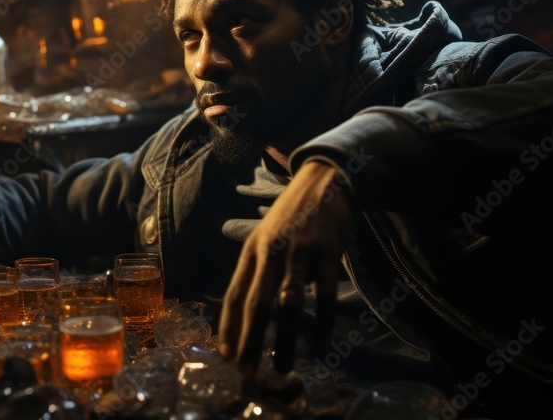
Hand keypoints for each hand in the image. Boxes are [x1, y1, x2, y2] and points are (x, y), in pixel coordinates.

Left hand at [218, 160, 352, 376]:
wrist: (324, 181)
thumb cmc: (292, 216)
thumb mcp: (266, 236)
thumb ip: (259, 268)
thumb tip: (246, 309)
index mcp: (252, 250)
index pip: (234, 293)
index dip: (228, 325)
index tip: (225, 354)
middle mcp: (271, 252)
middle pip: (256, 302)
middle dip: (250, 339)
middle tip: (247, 371)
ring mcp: (299, 252)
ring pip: (288, 303)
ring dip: (284, 338)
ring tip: (282, 367)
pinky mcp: (327, 253)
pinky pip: (323, 294)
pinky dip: (322, 322)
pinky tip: (320, 343)